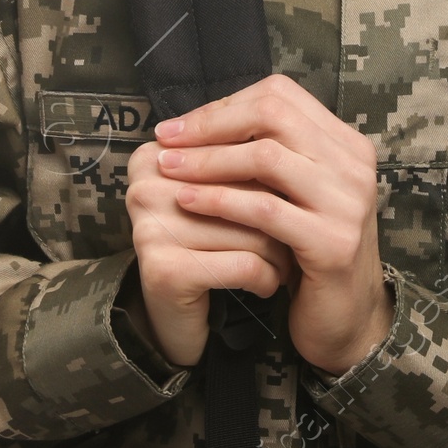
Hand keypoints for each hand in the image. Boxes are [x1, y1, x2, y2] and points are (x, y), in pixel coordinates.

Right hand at [125, 141, 295, 367]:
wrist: (174, 312)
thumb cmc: (207, 243)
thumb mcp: (221, 195)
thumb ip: (246, 160)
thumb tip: (302, 135)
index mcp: (155, 156)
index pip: (237, 150)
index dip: (273, 176)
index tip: (294, 194)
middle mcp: (145, 187)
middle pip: (246, 188)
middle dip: (281, 215)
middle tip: (301, 231)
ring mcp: (152, 229)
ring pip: (253, 229)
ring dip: (281, 252)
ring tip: (286, 262)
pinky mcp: (166, 271)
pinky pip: (245, 264)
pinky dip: (268, 278)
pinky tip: (267, 284)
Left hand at [151, 73, 394, 375]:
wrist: (347, 317)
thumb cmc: (308, 251)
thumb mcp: (295, 194)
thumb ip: (268, 155)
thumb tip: (198, 122)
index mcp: (346, 144)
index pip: (280, 96)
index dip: (225, 105)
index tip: (181, 125)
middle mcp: (354, 165)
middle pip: (273, 116)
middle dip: (212, 124)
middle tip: (167, 139)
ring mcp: (348, 203)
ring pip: (266, 158)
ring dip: (208, 160)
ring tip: (168, 168)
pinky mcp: (332, 242)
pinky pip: (264, 209)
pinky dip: (220, 200)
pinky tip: (188, 201)